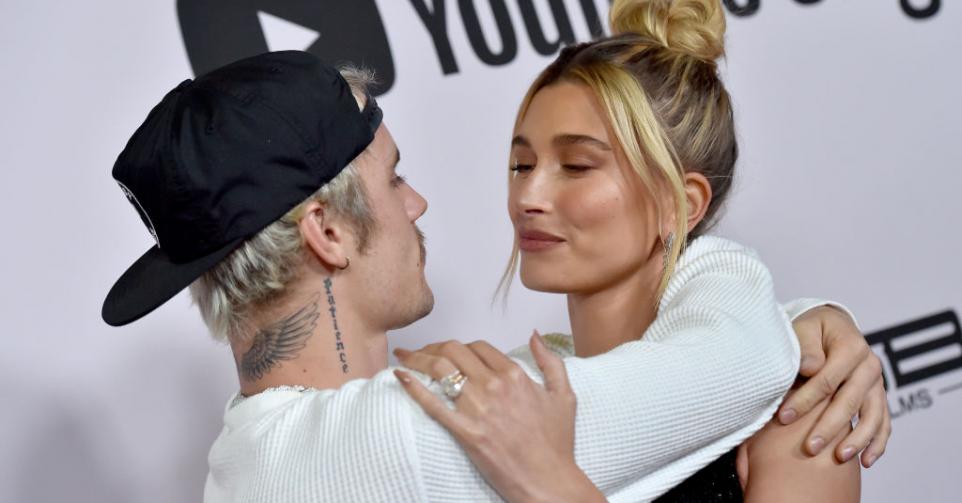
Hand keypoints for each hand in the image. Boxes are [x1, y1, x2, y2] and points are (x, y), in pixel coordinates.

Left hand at [393, 333, 605, 502]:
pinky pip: (433, 404)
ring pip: (440, 370)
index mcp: (515, 375)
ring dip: (418, 358)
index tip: (450, 350)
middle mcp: (494, 386)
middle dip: (434, 346)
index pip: (479, 346)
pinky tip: (400, 376)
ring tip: (405, 358)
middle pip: (454, 351)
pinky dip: (413, 387)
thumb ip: (550, 361)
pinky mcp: (465, 432)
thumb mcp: (564, 396)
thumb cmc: (556, 444)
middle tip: (422, 352)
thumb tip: (535, 335)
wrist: (548, 480)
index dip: (460, 344)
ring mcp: (478, 409)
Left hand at [778, 306, 890, 467]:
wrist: (831, 326)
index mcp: (851, 346)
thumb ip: (806, 348)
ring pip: (872, 416)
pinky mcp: (878, 396)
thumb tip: (811, 368)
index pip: (826, 380)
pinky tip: (866, 461)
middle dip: (828, 427)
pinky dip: (877, 442)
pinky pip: (883, 422)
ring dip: (857, 440)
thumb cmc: (811, 329)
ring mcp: (877, 383)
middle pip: (849, 401)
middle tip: (809, 448)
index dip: (805, 400)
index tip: (783, 417)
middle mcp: (869, 365)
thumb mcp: (804, 329)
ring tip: (839, 457)